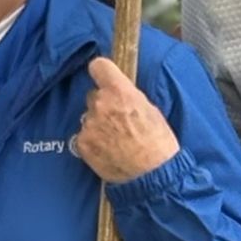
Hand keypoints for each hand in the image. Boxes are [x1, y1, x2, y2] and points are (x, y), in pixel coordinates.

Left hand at [74, 57, 178, 183]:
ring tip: (115, 140)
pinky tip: (107, 150)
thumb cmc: (158, 143)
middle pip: (93, 95)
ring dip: (97, 124)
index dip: (101, 71)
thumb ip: (129, 97)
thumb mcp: (150, 110)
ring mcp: (89, 124)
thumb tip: (120, 92)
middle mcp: (101, 105)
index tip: (103, 76)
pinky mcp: (82, 143)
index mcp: (120, 92)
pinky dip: (92, 141)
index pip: (99, 66)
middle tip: (117, 120)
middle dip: (102, 104)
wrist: (151, 174)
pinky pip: (84, 135)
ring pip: (88, 117)